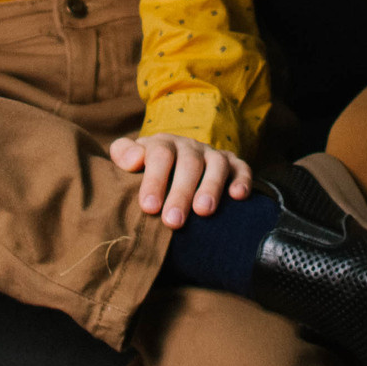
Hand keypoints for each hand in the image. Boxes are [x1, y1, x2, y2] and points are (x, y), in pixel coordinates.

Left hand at [109, 133, 255, 228]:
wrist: (175, 158)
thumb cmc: (148, 167)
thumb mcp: (131, 156)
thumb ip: (124, 153)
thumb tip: (133, 160)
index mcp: (164, 144)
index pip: (160, 156)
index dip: (155, 180)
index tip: (149, 207)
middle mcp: (190, 147)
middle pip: (189, 164)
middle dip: (181, 193)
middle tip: (173, 221)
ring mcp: (213, 155)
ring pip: (217, 165)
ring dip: (211, 187)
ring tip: (204, 211)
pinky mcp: (233, 164)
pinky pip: (242, 168)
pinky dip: (242, 180)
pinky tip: (238, 196)